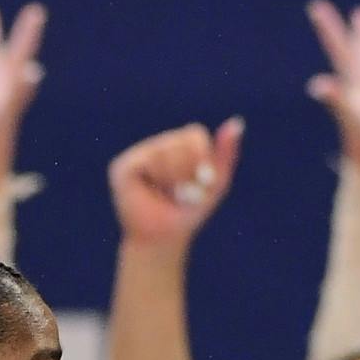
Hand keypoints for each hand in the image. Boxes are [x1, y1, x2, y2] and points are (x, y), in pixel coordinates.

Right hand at [109, 119, 244, 248]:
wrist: (164, 238)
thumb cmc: (188, 211)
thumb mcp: (216, 183)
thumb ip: (226, 152)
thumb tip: (237, 122)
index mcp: (179, 145)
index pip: (194, 134)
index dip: (203, 158)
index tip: (204, 182)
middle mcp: (157, 145)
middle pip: (180, 141)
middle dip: (189, 172)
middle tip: (182, 193)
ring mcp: (138, 154)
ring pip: (164, 151)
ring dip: (174, 179)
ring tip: (167, 194)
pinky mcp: (122, 166)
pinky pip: (147, 160)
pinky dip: (157, 179)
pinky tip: (151, 191)